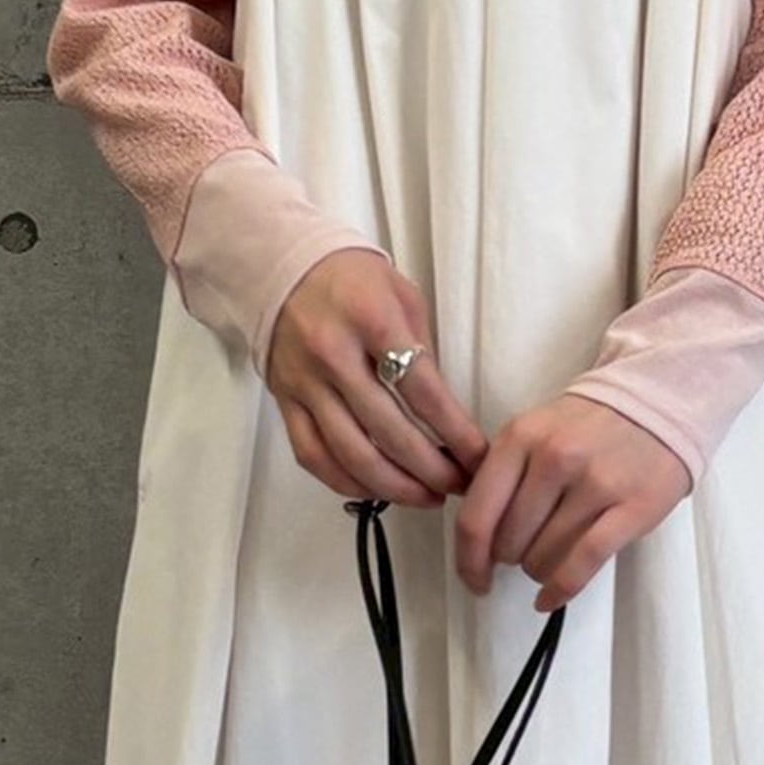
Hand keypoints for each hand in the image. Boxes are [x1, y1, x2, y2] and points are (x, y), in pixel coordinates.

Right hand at [263, 251, 488, 507]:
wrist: (283, 267)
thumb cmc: (355, 281)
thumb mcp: (402, 297)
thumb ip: (423, 352)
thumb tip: (445, 417)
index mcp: (373, 321)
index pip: (423, 394)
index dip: (456, 435)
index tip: (479, 459)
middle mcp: (334, 355)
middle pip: (390, 433)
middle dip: (433, 471)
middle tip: (461, 488)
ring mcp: (305, 383)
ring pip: (352, 454)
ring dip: (395, 487)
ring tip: (427, 498)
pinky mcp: (284, 401)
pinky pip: (313, 456)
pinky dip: (347, 482)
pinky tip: (376, 490)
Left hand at [451, 395, 693, 614]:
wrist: (656, 404)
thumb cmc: (587, 428)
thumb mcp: (533, 432)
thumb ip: (501, 475)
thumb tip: (475, 538)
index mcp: (520, 438)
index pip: (477, 515)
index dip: (468, 559)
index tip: (474, 579)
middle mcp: (555, 458)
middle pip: (509, 543)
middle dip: (512, 558)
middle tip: (529, 549)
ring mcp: (595, 483)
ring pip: (543, 557)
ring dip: (539, 570)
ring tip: (552, 556)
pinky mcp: (632, 508)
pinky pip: (582, 564)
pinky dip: (559, 590)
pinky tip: (549, 600)